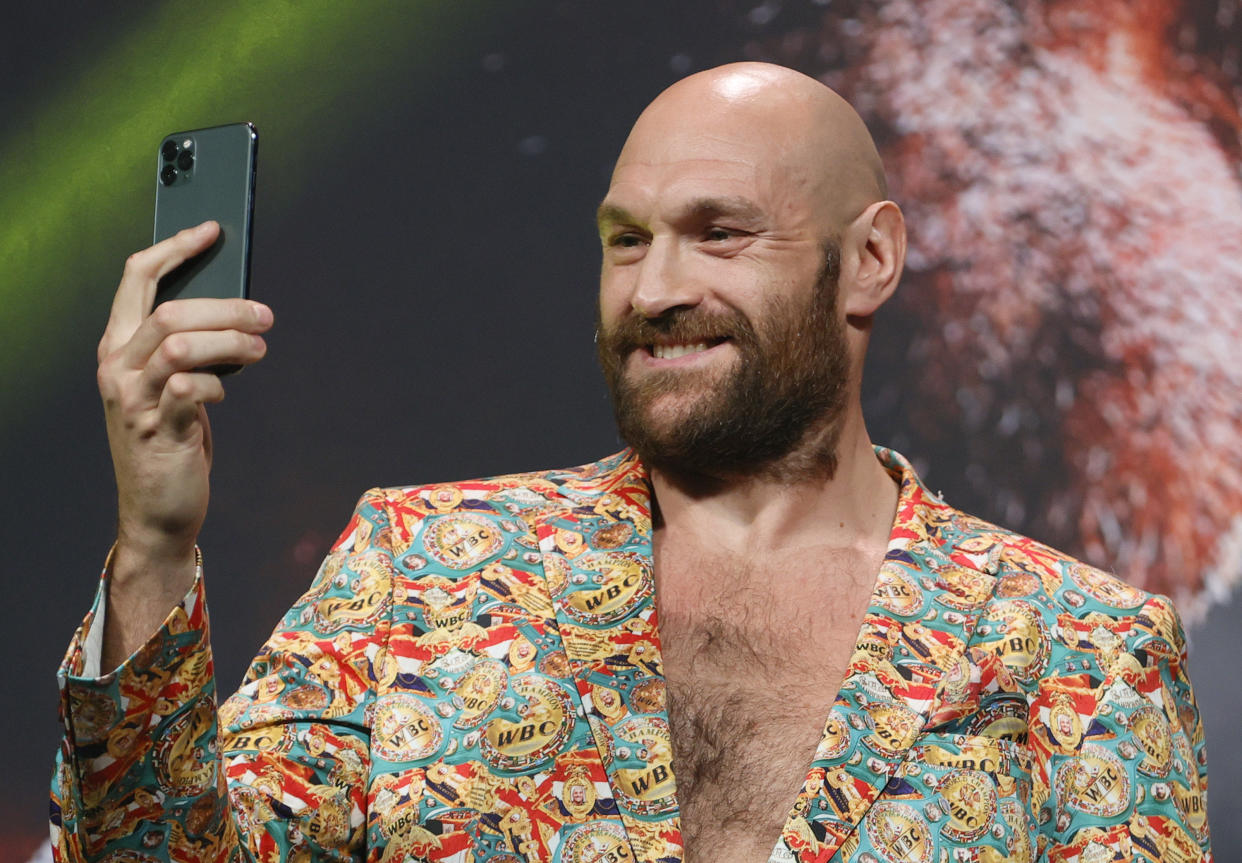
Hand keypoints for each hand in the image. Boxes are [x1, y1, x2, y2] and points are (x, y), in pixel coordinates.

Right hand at [96, 221, 271, 579]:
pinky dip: (216, 384)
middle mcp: (117, 368)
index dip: (174, 247)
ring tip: (259, 349)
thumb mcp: (169, 385)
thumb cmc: (171, 440)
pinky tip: (226, 393)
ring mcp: (134, 401)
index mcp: (117, 347)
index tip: (211, 229)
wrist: (158, 511)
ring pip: (179, 344)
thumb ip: (185, 347)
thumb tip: (233, 309)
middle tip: (265, 315)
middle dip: (226, 306)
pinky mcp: (160, 430)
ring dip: (229, 341)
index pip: (136, 278)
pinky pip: (189, 390)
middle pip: (170, 310)